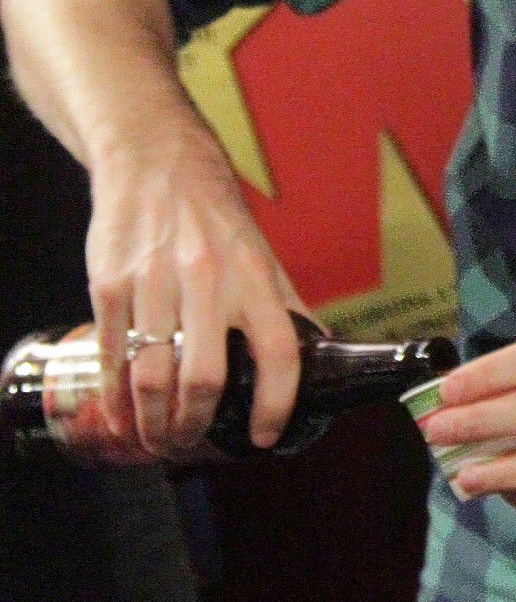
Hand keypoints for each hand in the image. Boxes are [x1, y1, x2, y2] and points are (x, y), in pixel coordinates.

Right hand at [87, 112, 302, 455]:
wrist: (154, 159)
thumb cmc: (213, 214)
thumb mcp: (260, 254)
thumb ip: (284, 305)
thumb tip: (319, 351)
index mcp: (254, 276)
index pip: (278, 350)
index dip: (274, 402)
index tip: (263, 435)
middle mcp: (207, 279)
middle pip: (204, 377)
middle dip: (195, 425)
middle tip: (190, 443)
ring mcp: (155, 282)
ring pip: (153, 375)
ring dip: (153, 421)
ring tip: (157, 439)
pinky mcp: (110, 283)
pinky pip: (112, 354)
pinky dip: (116, 394)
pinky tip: (122, 412)